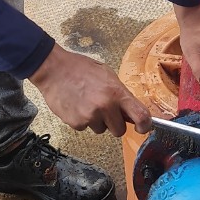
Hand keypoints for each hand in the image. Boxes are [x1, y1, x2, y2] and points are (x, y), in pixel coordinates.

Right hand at [29, 44, 151, 137]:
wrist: (54, 70)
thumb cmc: (80, 69)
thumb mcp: (107, 75)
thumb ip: (120, 94)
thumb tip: (131, 112)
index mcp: (116, 92)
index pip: (141, 116)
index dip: (145, 126)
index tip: (142, 128)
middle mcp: (105, 106)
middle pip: (119, 131)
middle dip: (115, 123)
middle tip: (105, 111)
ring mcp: (90, 116)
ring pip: (101, 130)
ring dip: (97, 121)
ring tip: (87, 103)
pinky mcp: (76, 123)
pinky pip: (85, 128)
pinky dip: (82, 120)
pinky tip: (77, 105)